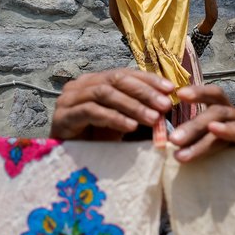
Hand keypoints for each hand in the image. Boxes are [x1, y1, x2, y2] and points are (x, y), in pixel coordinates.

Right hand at [51, 69, 173, 139]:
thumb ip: (139, 111)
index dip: (149, 80)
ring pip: (105, 93)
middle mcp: (81, 85)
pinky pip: (91, 111)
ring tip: (153, 119)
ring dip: (132, 105)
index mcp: (95, 80)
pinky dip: (114, 118)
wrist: (68, 160)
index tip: (171, 89)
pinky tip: (130, 127)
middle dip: (144, 92)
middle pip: (116, 79)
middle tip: (165, 105)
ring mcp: (69, 99)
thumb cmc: (97, 140)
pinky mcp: (63, 115)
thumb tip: (167, 106)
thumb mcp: (123, 121)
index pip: (125, 73)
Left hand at [169, 85, 234, 161]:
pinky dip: (230, 131)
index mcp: (229, 114)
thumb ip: (195, 142)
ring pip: (226, 122)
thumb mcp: (213, 147)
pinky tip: (215, 130)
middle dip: (192, 125)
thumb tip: (166, 141)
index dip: (198, 92)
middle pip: (216, 110)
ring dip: (202, 136)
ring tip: (181, 149)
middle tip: (172, 139)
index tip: (179, 94)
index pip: (214, 95)